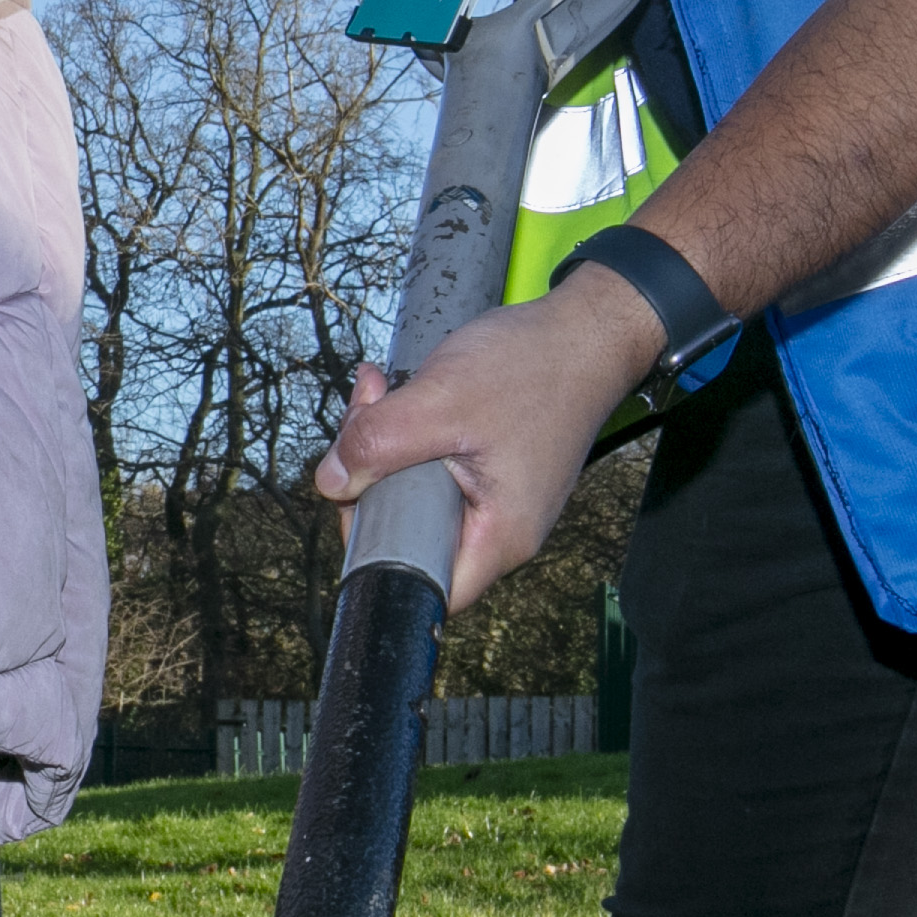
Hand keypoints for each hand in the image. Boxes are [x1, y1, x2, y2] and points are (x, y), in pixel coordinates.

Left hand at [312, 278, 655, 607]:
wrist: (586, 330)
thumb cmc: (536, 367)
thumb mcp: (440, 403)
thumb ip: (378, 445)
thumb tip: (330, 481)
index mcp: (498, 536)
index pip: (420, 586)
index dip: (374, 550)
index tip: (356, 494)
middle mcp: (499, 528)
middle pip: (406, 532)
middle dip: (369, 475)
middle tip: (363, 420)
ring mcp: (495, 497)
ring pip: (410, 491)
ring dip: (383, 442)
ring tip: (379, 391)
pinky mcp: (487, 467)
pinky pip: (430, 463)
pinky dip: (406, 428)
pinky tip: (398, 391)